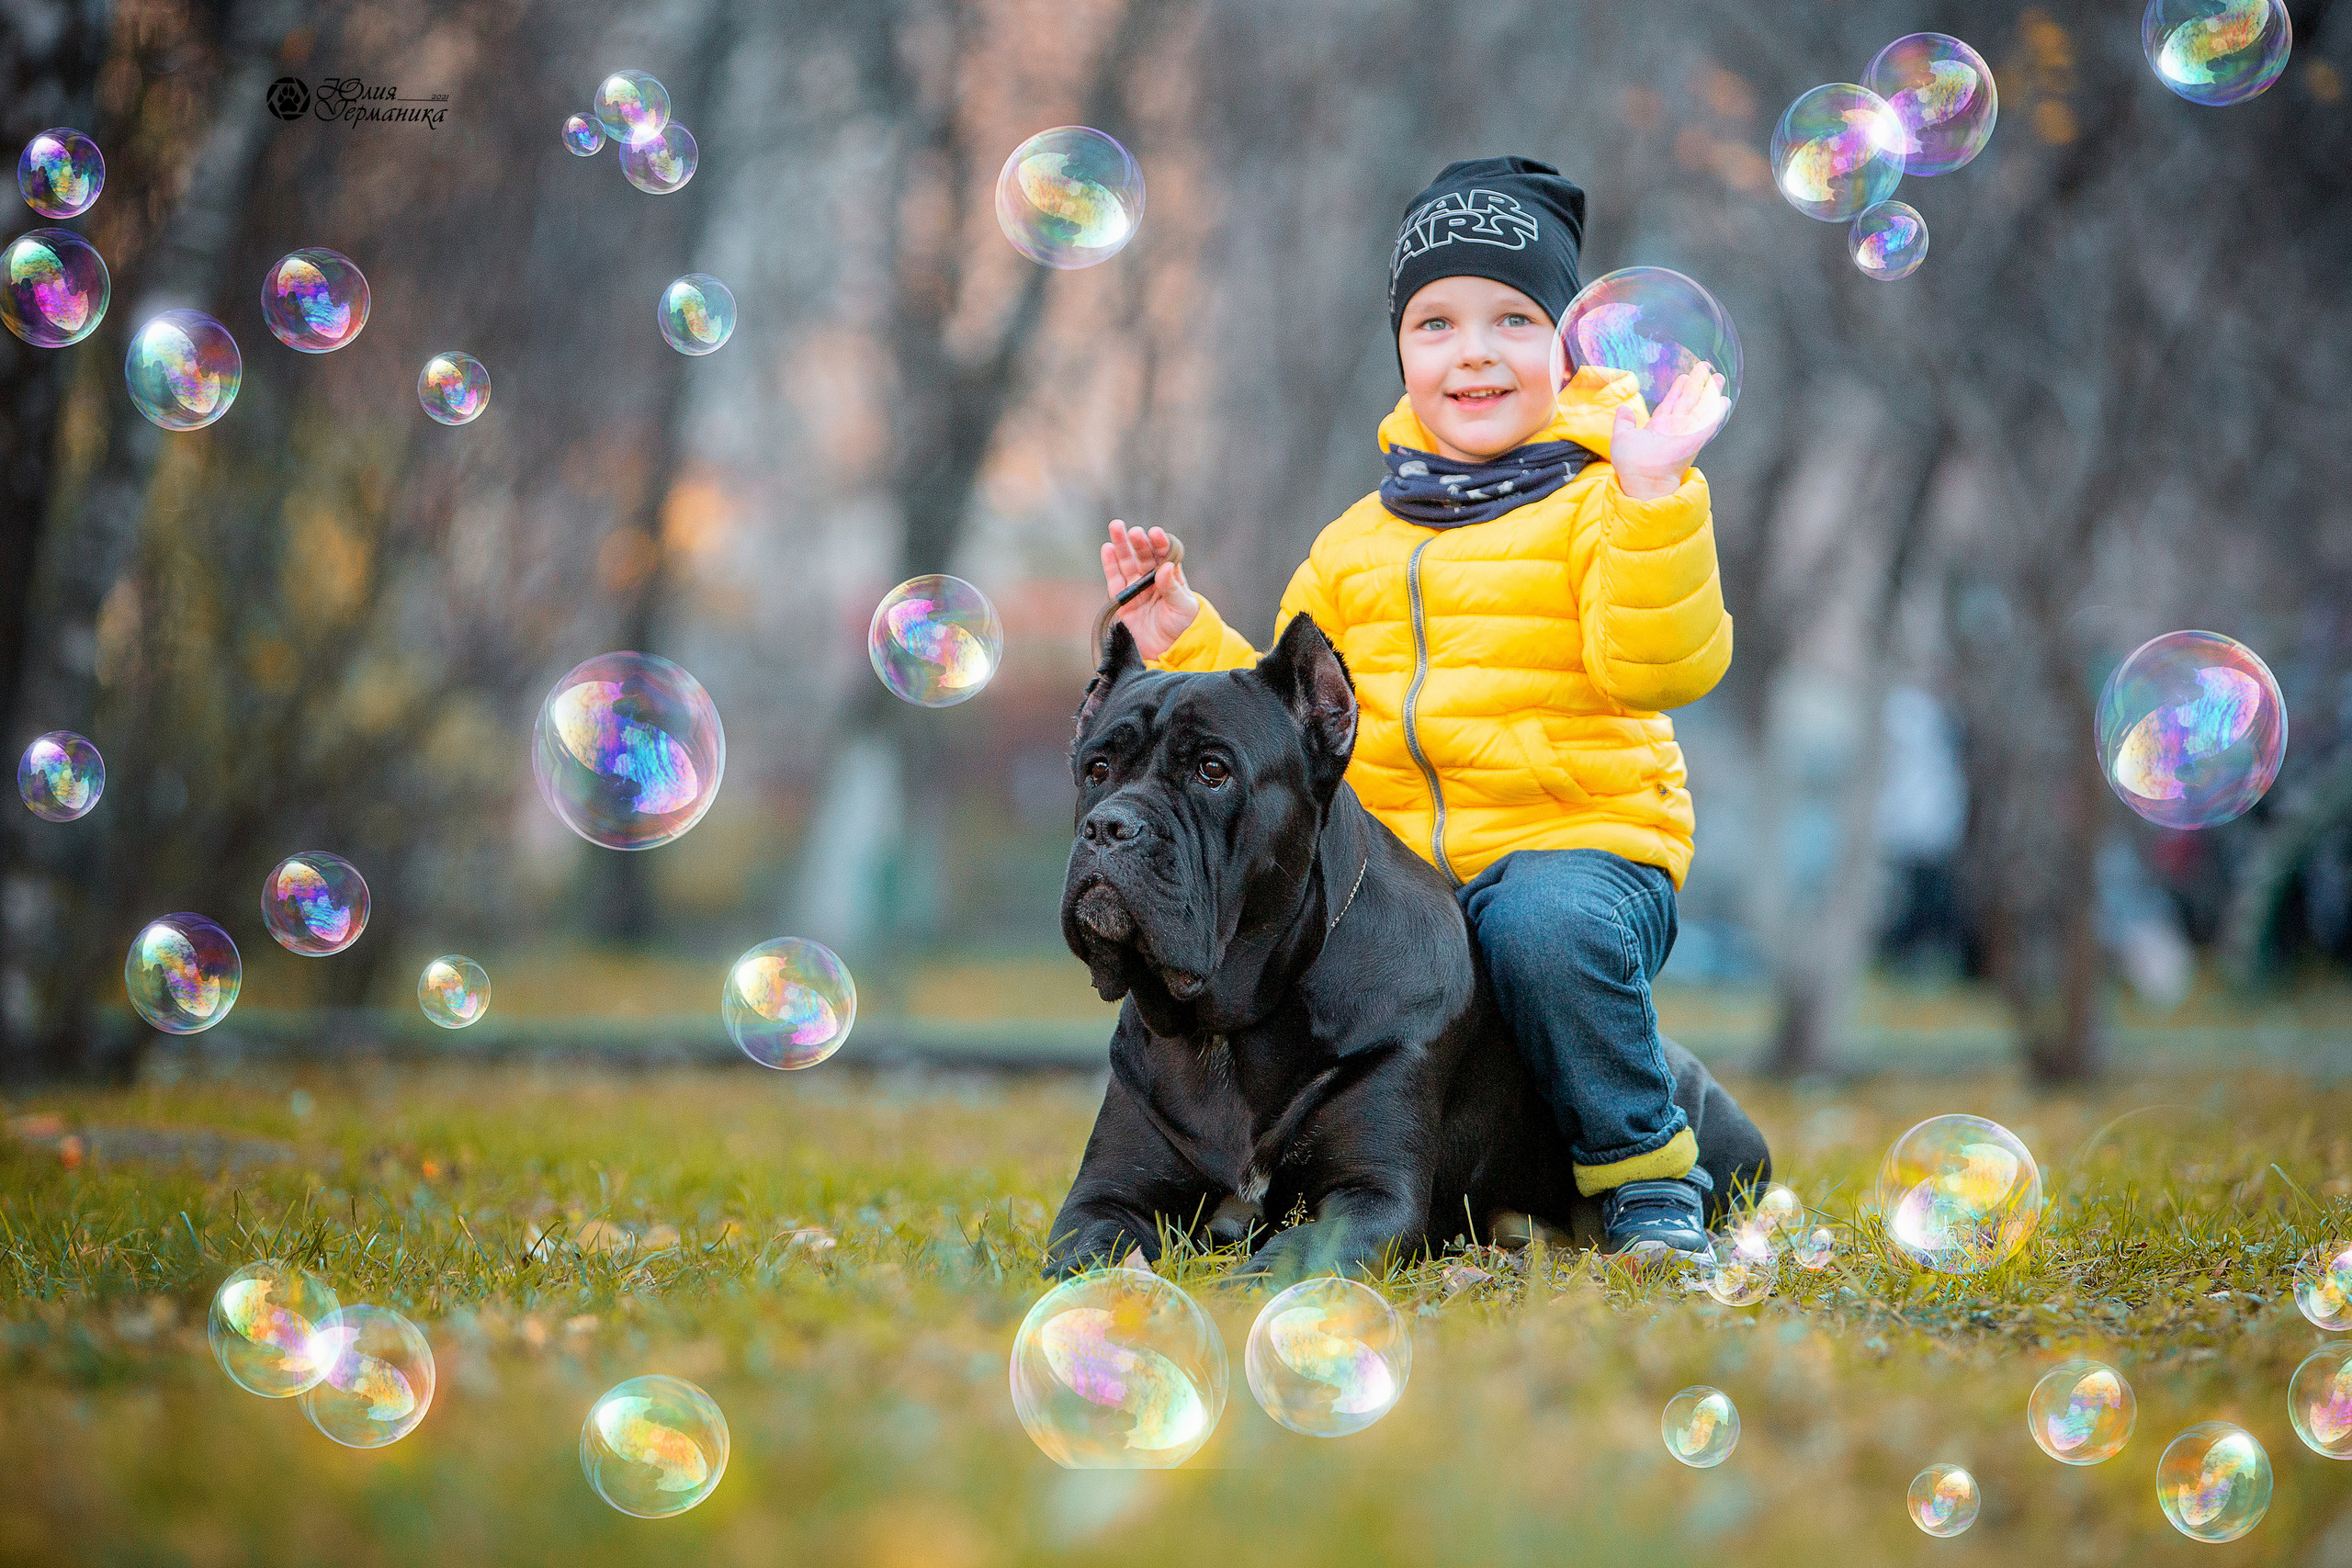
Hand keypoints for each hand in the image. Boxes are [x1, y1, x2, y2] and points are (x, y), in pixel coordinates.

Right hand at [1100, 520, 1198, 662]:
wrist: (1167, 652)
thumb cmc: (1183, 627)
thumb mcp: (1184, 607)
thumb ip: (1172, 588)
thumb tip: (1164, 568)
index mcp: (1170, 576)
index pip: (1164, 555)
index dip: (1160, 543)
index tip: (1156, 534)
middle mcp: (1152, 579)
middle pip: (1143, 555)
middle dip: (1138, 542)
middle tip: (1133, 531)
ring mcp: (1136, 588)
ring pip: (1127, 563)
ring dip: (1121, 545)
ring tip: (1116, 527)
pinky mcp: (1122, 600)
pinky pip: (1115, 579)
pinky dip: (1110, 564)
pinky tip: (1107, 548)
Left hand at [1610, 362, 1729, 499]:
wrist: (1642, 479)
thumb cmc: (1631, 465)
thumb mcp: (1622, 437)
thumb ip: (1623, 422)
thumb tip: (1623, 409)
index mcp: (1658, 427)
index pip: (1670, 404)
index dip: (1677, 390)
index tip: (1684, 377)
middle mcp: (1674, 429)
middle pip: (1688, 401)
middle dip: (1697, 383)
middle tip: (1705, 367)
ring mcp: (1686, 433)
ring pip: (1700, 406)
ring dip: (1709, 391)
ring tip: (1718, 377)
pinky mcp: (1695, 438)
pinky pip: (1708, 421)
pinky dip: (1716, 411)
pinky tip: (1723, 400)